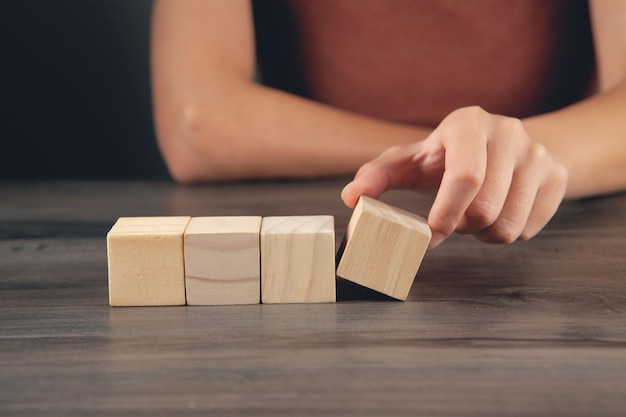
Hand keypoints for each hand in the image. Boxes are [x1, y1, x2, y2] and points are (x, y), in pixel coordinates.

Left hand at [341, 106, 567, 247]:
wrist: (499, 145)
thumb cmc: (443, 156)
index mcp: (468, 123)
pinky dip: (510, 232)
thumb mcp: (408, 160)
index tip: (430, 236)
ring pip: (510, 225)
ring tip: (472, 217)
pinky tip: (497, 213)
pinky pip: (532, 228)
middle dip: (461, 227)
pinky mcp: (558, 175)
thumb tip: (350, 198)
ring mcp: (539, 153)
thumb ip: (377, 177)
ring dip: (484, 235)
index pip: (465, 177)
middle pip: (486, 209)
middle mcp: (509, 131)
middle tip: (451, 221)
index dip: (445, 215)